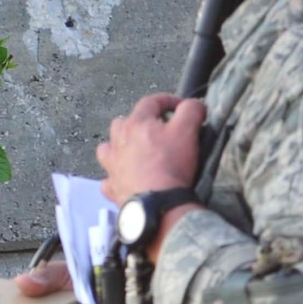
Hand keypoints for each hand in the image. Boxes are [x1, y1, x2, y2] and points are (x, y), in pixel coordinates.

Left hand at [96, 92, 203, 206]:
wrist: (158, 203)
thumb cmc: (171, 164)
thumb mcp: (187, 131)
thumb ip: (191, 111)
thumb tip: (194, 104)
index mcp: (135, 124)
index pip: (150, 102)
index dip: (168, 100)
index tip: (182, 106)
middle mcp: (117, 141)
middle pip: (123, 122)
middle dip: (140, 122)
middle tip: (158, 131)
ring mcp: (111, 165)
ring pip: (108, 147)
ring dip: (120, 145)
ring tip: (136, 151)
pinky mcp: (112, 186)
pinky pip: (108, 178)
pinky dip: (116, 176)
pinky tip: (126, 179)